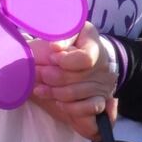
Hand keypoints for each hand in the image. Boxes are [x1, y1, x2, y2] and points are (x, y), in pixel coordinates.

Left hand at [30, 22, 117, 139]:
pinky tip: (58, 102)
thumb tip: (54, 47)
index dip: (66, 60)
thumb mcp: (65, 33)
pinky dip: (71, 107)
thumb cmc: (67, 45)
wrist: (79, 61)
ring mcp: (103, 84)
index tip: (51, 56)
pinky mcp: (100, 100)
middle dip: (52, 77)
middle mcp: (103, 65)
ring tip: (40, 88)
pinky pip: (90, 108)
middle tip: (38, 73)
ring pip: (78, 93)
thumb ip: (61, 36)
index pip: (86, 58)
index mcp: (94, 45)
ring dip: (55, 93)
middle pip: (78, 77)